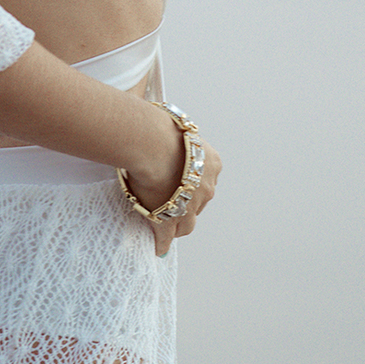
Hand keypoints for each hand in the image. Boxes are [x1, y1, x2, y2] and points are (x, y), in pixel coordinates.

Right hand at [124, 112, 220, 257]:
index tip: (180, 180)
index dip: (192, 181)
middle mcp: (206, 186)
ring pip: (185, 221)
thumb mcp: (176, 127)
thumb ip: (174, 133)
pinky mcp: (169, 220)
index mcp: (210, 162)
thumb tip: (165, 116)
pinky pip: (166, 236)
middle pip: (198, 202)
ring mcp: (189, 206)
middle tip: (171, 200)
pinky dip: (162, 242)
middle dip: (186, 202)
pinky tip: (158, 247)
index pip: (206, 178)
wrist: (154, 145)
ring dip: (176, 223)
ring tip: (165, 225)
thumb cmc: (161, 130)